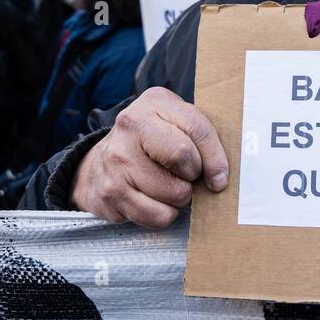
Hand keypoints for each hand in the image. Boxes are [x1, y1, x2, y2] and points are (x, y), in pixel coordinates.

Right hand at [72, 86, 229, 227]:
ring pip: (173, 193)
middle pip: (183, 158)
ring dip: (179, 198)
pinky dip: (163, 214)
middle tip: (184, 175)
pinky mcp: (109, 192)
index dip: (216, 158)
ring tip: (166, 186)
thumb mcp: (177, 123)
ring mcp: (116, 160)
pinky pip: (156, 216)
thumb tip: (219, 179)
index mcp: (155, 102)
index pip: (198, 130)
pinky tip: (152, 200)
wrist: (100, 161)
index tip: (219, 177)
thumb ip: (201, 139)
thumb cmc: (152, 142)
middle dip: (193, 175)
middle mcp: (130, 126)